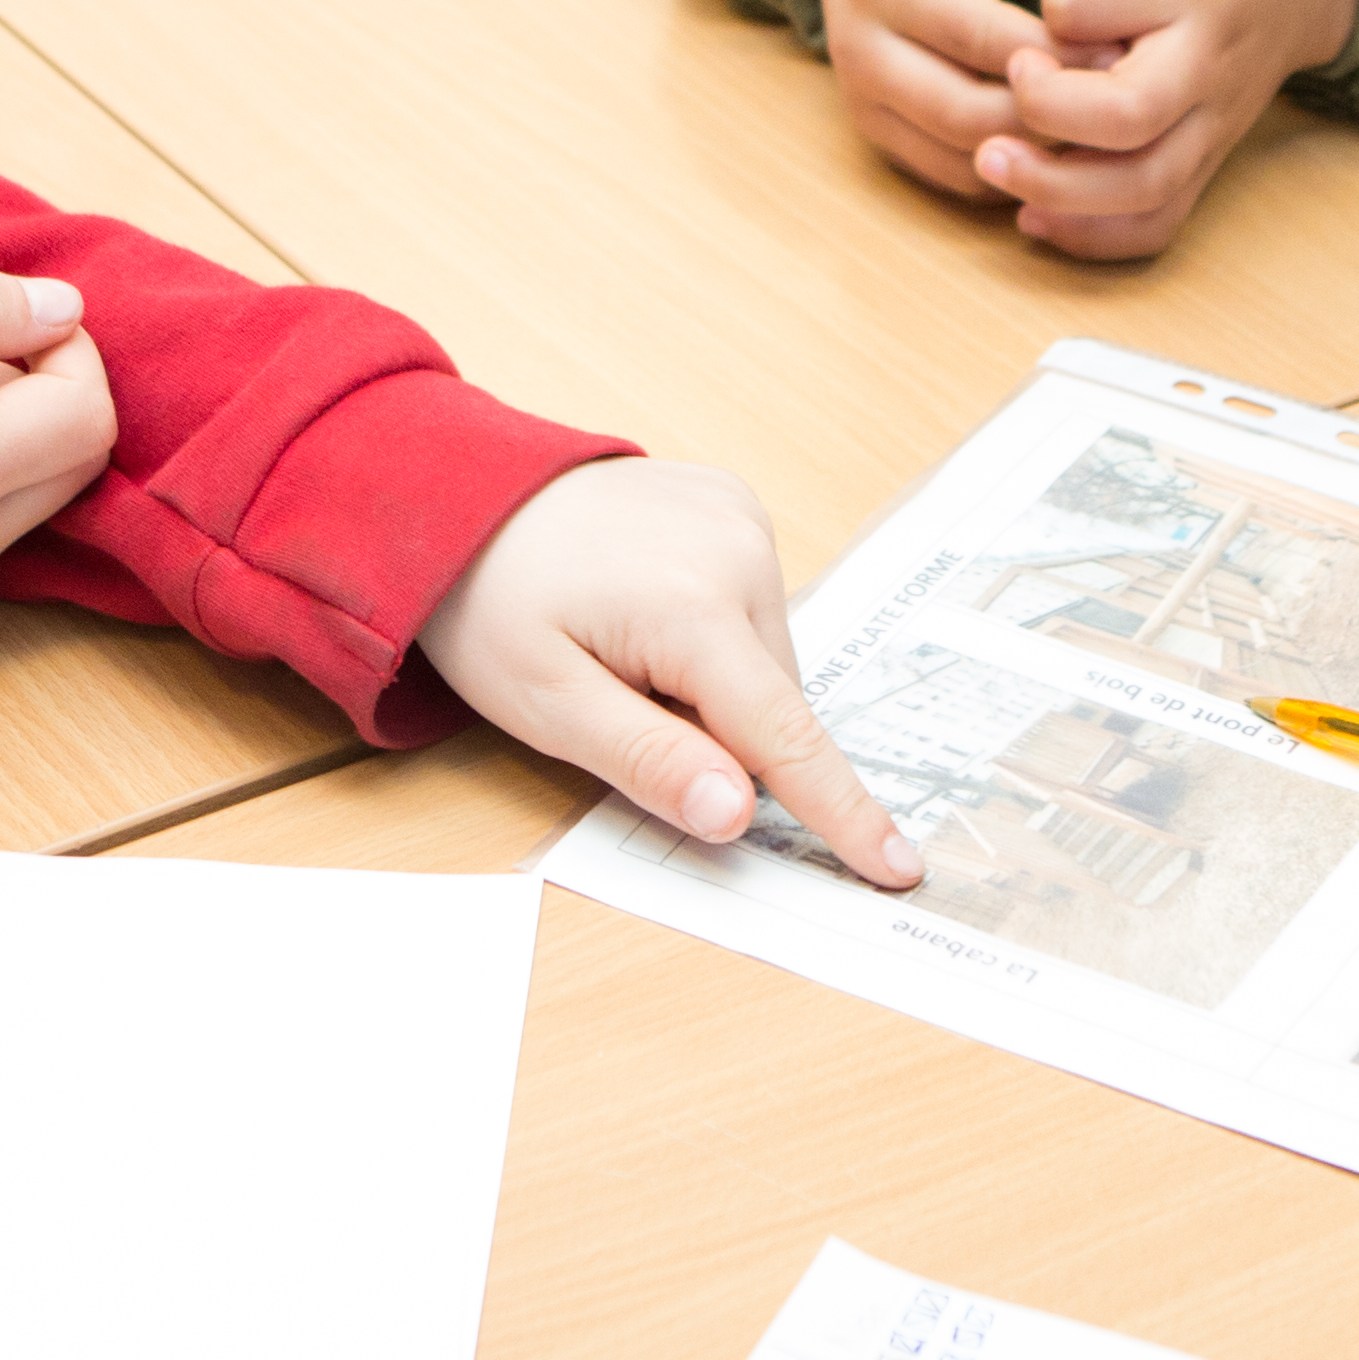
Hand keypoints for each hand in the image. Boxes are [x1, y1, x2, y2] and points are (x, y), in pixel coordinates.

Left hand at [415, 457, 921, 888]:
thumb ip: (647, 761)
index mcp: (693, 608)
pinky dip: (715, 632)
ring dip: (715, 684)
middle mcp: (740, 550)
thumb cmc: (491, 603)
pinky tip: (645, 606)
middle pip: (771, 703)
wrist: (460, 492)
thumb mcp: (547, 705)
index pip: (786, 738)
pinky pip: (753, 605)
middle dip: (718, 735)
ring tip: (622, 646)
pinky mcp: (738, 504)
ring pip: (765, 659)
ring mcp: (744, 518)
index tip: (899, 867)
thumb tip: (738, 813)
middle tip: (618, 703)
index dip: (843, 812)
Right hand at [810, 0, 1111, 198]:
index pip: (982, 37)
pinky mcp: (875, 132)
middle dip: (1053, 115)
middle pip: (969, 113)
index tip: (1124, 50)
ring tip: (1097, 121)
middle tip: (1118, 100)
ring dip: (1038, 151)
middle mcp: (858, 49)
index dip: (1060, 53)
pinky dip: (1013, 168)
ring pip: (963, 156)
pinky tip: (1061, 139)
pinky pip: (953, 175)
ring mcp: (862, 98)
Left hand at [977, 0, 1358, 262]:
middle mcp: (1210, 56)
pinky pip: (1159, 222)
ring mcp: (1218, 119)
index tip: (1034, 12)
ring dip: (1055, 189)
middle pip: (1128, 113)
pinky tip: (1036, 215)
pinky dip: (1093, 235)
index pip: (1082, 6)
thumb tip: (1014, 38)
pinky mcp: (1212, 162)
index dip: (1041, 12)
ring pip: (1143, 185)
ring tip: (993, 165)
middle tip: (1003, 87)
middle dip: (1043, 112)